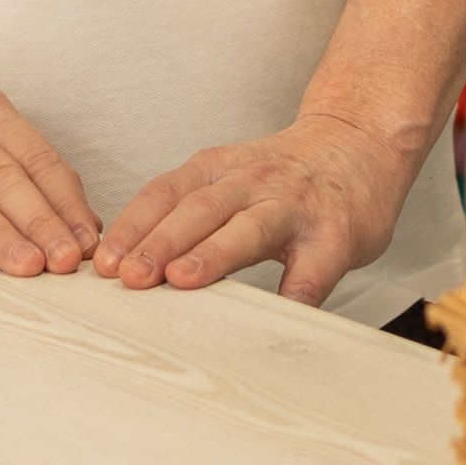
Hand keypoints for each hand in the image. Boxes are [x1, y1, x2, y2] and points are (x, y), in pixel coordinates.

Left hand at [95, 109, 420, 308]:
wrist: (361, 142)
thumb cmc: (285, 175)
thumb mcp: (230, 175)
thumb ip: (189, 209)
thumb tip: (127, 262)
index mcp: (219, 169)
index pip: (166, 192)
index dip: (133, 225)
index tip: (104, 262)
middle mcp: (253, 182)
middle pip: (199, 208)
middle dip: (160, 242)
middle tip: (128, 277)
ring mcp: (295, 208)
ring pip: (248, 228)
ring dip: (212, 254)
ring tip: (181, 280)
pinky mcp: (335, 238)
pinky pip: (310, 273)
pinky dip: (289, 296)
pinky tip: (268, 322)